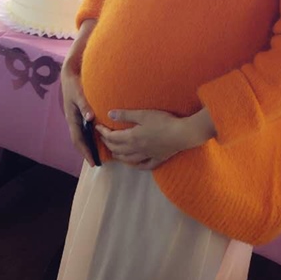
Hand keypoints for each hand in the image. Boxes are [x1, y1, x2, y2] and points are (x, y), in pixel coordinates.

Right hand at [60, 58, 95, 165]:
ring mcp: (77, 117)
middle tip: (97, 162)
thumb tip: (90, 118)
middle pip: (80, 140)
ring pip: (83, 135)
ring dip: (90, 144)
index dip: (85, 151)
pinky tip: (100, 137)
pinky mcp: (81, 113)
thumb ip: (84, 104)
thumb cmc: (73, 83)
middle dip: (87, 151)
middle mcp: (74, 120)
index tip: (92, 161)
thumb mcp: (78, 93)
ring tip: (99, 154)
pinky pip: (85, 128)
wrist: (69, 73)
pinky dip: (91, 135)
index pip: (78, 139)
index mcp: (72, 118)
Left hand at [96, 107, 215, 170]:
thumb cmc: (163, 121)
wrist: (182, 134)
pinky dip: (135, 165)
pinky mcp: (157, 159)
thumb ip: (126, 115)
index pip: (112, 137)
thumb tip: (109, 114)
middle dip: (108, 143)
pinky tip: (134, 164)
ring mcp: (147, 155)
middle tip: (103, 138)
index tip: (97, 127)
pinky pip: (143, 166)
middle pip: (118, 149)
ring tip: (113, 152)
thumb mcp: (143, 114)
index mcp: (132, 138)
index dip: (103, 133)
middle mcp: (137, 149)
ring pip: (128, 160)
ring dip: (118, 156)